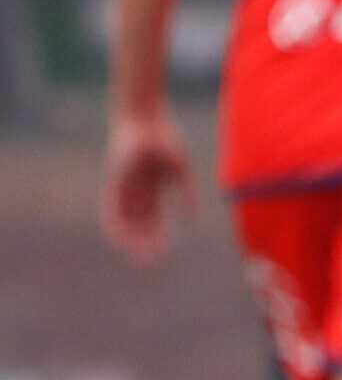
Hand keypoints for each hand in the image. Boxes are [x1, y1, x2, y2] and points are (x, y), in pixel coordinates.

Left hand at [101, 108, 195, 263]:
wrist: (143, 117)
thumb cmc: (164, 137)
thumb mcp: (180, 169)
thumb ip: (186, 192)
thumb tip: (192, 218)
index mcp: (152, 187)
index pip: (154, 217)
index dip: (160, 235)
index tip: (165, 252)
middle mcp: (135, 190)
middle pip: (139, 223)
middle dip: (146, 242)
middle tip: (152, 262)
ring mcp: (123, 186)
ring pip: (126, 220)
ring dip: (132, 239)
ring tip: (138, 255)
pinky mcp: (114, 181)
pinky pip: (110, 208)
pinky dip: (115, 225)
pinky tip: (121, 240)